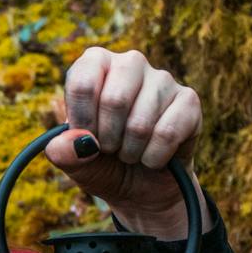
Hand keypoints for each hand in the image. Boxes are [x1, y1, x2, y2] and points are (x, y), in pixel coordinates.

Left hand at [42, 46, 212, 240]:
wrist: (140, 189)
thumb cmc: (102, 164)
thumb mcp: (74, 162)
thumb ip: (63, 151)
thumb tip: (77, 141)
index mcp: (96, 64)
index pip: (82, 82)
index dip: (82, 121)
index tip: (86, 138)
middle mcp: (130, 63)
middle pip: (114, 100)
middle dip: (108, 138)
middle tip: (110, 148)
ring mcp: (163, 79)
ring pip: (140, 122)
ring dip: (130, 152)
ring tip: (130, 153)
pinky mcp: (188, 101)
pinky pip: (167, 134)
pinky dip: (153, 157)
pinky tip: (152, 157)